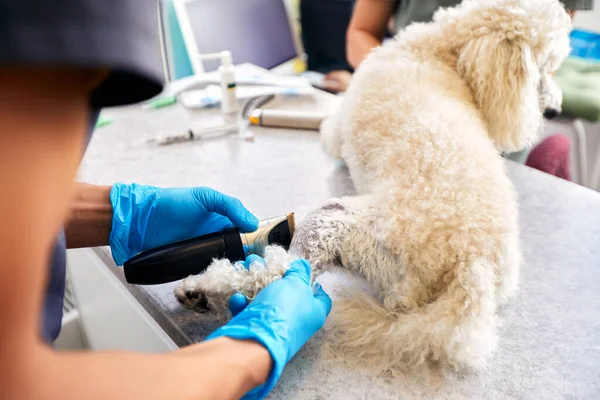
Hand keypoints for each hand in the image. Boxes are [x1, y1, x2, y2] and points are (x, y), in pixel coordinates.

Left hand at [109, 184, 257, 264]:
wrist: (141, 220)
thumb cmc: (172, 203)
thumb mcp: (205, 197)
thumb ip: (230, 206)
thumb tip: (253, 223)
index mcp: (222, 219)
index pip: (246, 232)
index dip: (257, 240)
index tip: (266, 250)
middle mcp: (215, 237)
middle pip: (239, 251)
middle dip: (248, 260)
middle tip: (254, 267)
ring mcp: (203, 252)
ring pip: (225, 264)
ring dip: (233, 270)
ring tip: (241, 275)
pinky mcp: (191, 265)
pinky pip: (208, 273)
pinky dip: (216, 277)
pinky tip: (222, 280)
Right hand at [207, 257, 331, 399]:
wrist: (255, 342)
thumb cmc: (283, 310)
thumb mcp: (295, 284)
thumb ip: (300, 272)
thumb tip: (303, 265)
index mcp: (314, 312)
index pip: (322, 298)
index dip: (315, 283)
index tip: (304, 272)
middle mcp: (297, 321)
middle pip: (288, 293)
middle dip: (275, 274)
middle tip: (265, 261)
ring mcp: (275, 326)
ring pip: (265, 298)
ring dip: (254, 281)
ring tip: (246, 265)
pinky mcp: (256, 330)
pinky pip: (250, 312)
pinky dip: (242, 303)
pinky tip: (237, 297)